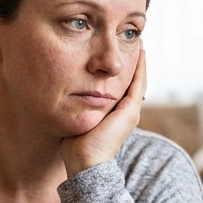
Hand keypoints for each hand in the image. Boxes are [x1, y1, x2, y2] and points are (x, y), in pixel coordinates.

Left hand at [61, 49, 146, 176]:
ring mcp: (131, 112)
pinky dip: (140, 68)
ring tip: (138, 41)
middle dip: (132, 61)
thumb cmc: (75, 145)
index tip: (119, 51)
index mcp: (116, 114)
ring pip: (139, 80)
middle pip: (133, 80)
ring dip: (139, 61)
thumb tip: (62, 91)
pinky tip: (139, 52)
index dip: (123, 68)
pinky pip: (138, 84)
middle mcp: (127, 112)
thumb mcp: (77, 117)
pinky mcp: (130, 112)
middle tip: (133, 40)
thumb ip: (77, 105)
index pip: (123, 86)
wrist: (84, 163)